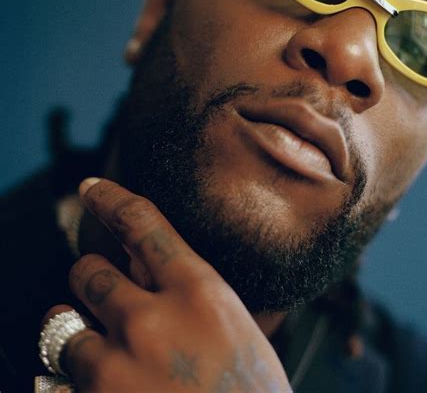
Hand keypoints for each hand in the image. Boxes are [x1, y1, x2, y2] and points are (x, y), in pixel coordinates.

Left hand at [41, 178, 291, 392]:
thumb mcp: (234, 328)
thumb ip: (189, 293)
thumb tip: (146, 267)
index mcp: (198, 292)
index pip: (141, 222)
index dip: (109, 198)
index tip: (91, 189)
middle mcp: (151, 321)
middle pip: (89, 271)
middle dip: (89, 279)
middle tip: (100, 294)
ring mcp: (116, 368)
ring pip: (62, 327)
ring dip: (77, 337)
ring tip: (105, 358)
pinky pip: (57, 381)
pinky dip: (73, 384)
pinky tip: (109, 392)